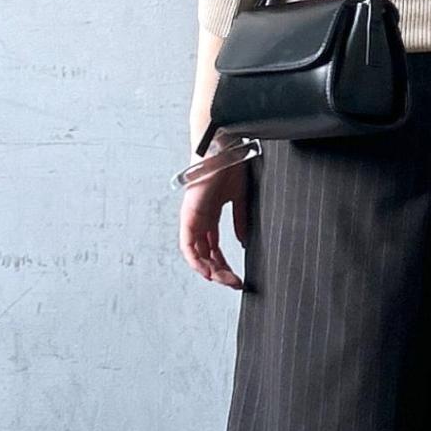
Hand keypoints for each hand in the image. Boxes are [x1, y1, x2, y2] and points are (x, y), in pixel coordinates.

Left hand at [179, 157, 248, 288]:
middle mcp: (199, 217)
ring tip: (224, 281)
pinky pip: (188, 244)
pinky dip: (196, 260)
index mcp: (210, 213)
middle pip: (206, 253)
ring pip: (196, 253)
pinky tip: (207, 271)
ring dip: (209, 269)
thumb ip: (240, 220)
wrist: (225, 148)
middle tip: (233, 282)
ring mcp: (193, 216)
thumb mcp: (240, 198)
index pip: (214, 246)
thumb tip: (242, 241)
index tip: (235, 275)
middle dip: (220, 270)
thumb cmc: (231, 165)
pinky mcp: (189, 214)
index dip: (223, 263)